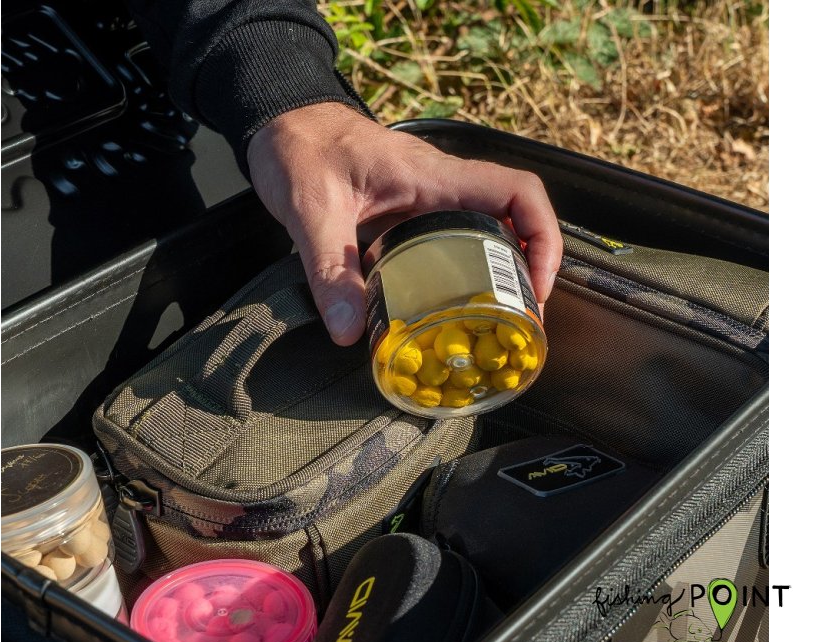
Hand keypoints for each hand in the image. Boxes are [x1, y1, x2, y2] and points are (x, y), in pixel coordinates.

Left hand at [246, 103, 561, 345]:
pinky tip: (449, 308)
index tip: (537, 285)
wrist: (282, 124)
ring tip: (496, 324)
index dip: (543, 237)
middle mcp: (442, 186)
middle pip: (514, 221)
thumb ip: (331, 272)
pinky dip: (465, 274)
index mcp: (434, 177)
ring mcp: (428, 199)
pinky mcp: (411, 214)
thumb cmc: (300, 151)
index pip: (517, 192)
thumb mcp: (311, 213)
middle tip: (518, 323)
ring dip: (501, 275)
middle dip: (528, 271)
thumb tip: (351, 334)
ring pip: (488, 233)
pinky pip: (455, 242)